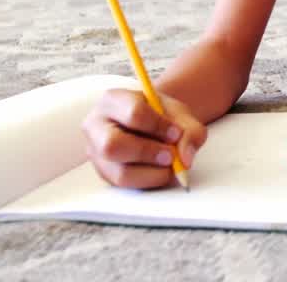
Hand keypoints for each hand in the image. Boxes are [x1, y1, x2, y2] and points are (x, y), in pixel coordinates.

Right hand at [82, 88, 207, 188]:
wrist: (152, 124)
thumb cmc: (162, 116)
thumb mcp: (180, 115)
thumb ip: (189, 131)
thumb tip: (185, 159)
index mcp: (114, 100)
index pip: (133, 113)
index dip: (158, 126)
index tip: (176, 133)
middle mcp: (96, 126)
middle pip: (113, 145)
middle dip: (148, 153)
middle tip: (170, 155)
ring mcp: (97, 153)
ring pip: (119, 172)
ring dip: (152, 172)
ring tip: (169, 164)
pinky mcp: (105, 173)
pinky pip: (126, 186)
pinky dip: (149, 181)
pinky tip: (160, 171)